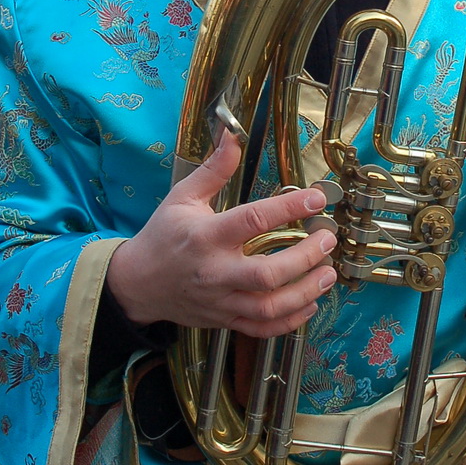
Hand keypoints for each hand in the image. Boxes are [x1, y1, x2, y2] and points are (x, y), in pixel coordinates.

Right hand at [106, 132, 336, 335]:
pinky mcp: (224, 320)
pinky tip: (310, 303)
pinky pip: (262, 328)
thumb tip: (233, 136)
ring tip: (329, 274)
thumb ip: (213, 170)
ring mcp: (221, 300)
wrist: (137, 284)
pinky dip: (290, 320)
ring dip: (306, 292)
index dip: (289, 208)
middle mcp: (215, 272)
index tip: (316, 198)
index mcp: (206, 236)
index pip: (253, 220)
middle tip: (327, 240)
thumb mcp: (182, 197)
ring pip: (269, 307)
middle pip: (267, 273)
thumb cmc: (163, 236)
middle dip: (305, 258)